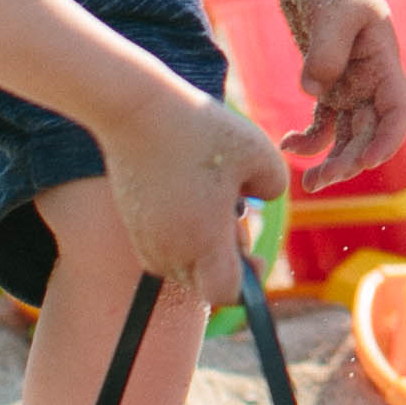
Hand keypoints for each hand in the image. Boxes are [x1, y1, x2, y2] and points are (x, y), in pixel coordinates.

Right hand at [99, 75, 283, 307]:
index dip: (246, 284)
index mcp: (203, 241)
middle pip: (203, 282)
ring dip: (202, 247)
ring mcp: (144, 238)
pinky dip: (180, 234)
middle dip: (226, 260)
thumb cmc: (201, 130)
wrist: (137, 110)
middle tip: (234, 213)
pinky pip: (161, 247)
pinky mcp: (131, 222)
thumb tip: (261, 202)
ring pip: (180, 266)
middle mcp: (169, 249)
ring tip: (211, 199)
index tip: (256, 253)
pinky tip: (190, 194)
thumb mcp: (259, 152)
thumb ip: (274, 186)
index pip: (225, 293)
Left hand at [277, 0, 405, 182]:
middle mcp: (370, 79)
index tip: (368, 162)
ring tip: (308, 183)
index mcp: (383, 63)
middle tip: (322, 181)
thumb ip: (326, 51)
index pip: (396, 110)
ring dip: (331, 159)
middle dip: (350, 160)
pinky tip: (288, 145)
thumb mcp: (335, 10)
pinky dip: (308, 138)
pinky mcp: (324, 81)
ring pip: (346, 133)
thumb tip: (313, 91)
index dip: (388, 140)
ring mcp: (347, 82)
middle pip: (368, 131)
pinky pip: (321, 121)